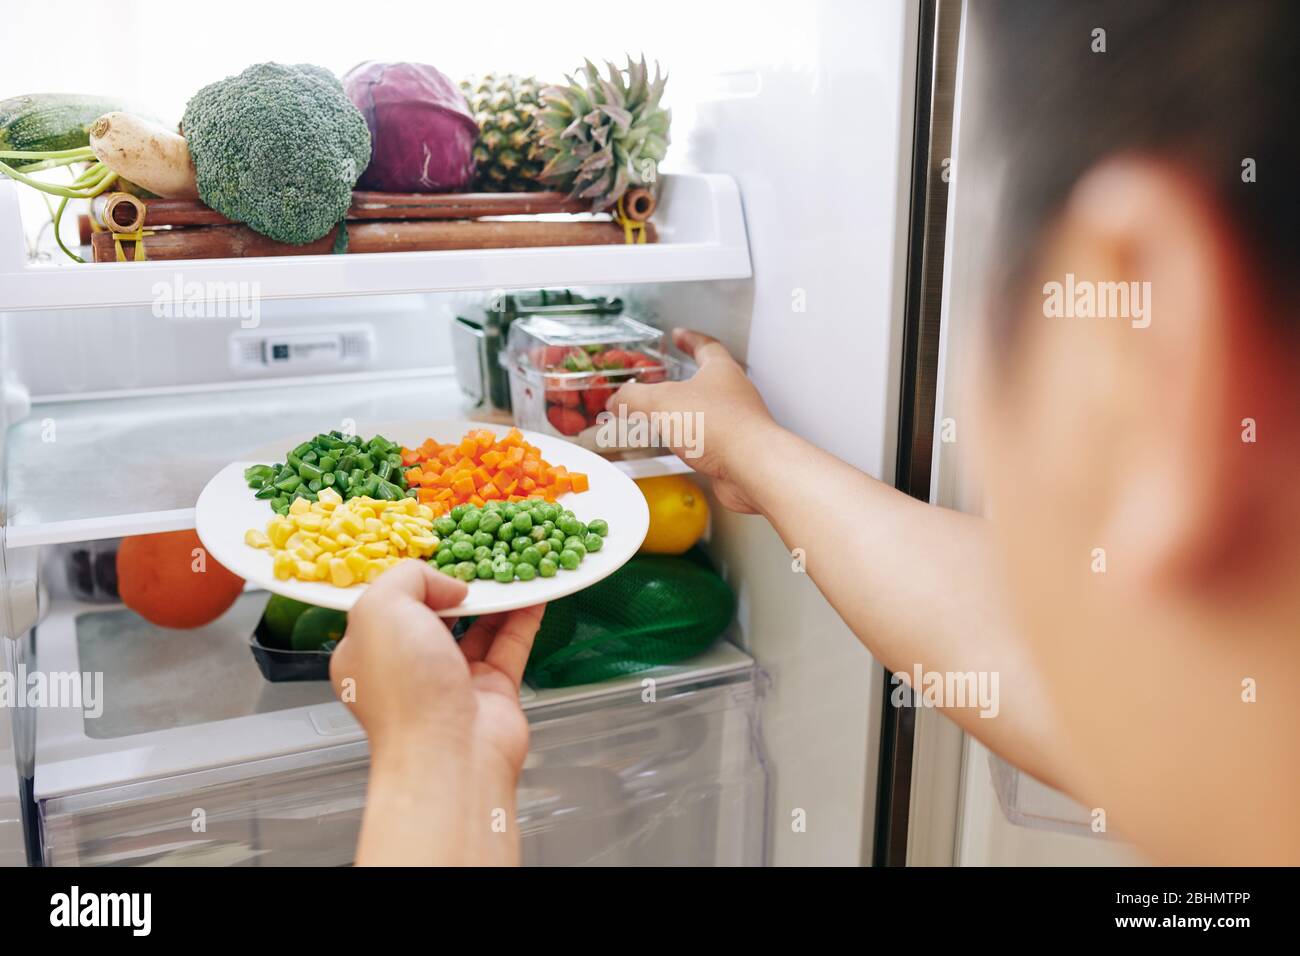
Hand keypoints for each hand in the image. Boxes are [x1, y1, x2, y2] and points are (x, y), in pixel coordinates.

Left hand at [329, 560, 544, 864]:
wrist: (449, 755)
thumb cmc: (404, 686)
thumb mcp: (380, 609)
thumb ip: (409, 577)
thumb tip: (451, 586)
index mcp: (368, 651)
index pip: (388, 603)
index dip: (411, 577)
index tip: (438, 551)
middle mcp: (409, 666)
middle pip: (436, 613)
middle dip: (458, 584)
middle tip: (482, 553)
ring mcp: (453, 679)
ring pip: (478, 626)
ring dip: (495, 596)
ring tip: (514, 564)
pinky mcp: (493, 690)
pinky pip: (510, 644)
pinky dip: (523, 616)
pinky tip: (536, 591)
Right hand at [606, 328, 776, 513]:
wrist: (751, 466)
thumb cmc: (720, 426)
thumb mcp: (662, 403)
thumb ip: (635, 398)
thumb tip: (618, 399)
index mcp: (721, 370)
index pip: (706, 345)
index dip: (690, 339)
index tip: (680, 335)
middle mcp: (734, 394)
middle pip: (711, 378)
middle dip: (689, 378)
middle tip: (671, 378)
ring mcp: (738, 422)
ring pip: (711, 411)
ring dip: (690, 413)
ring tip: (669, 417)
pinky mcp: (737, 450)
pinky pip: (711, 440)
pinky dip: (694, 442)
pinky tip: (682, 450)